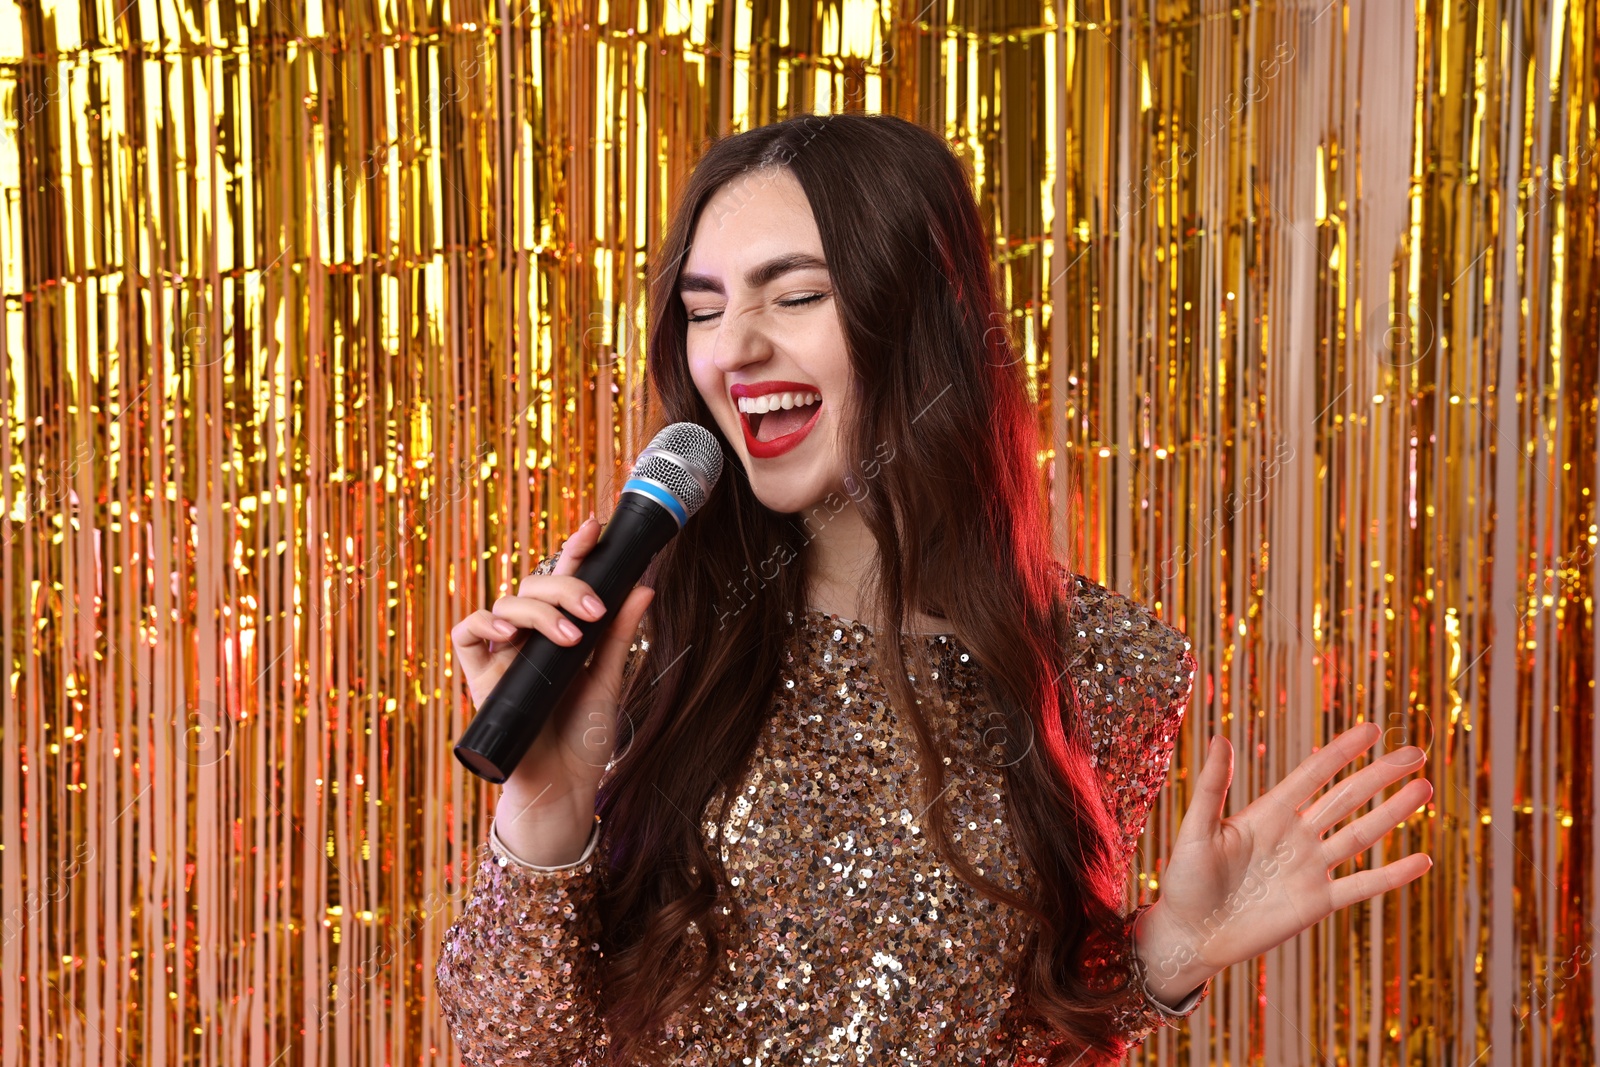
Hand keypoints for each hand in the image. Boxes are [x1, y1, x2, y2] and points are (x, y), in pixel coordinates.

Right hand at [450, 515, 653, 859]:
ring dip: (539, 610)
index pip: (565, 580)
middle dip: (566, 586)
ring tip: (571, 637)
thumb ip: (620, 634)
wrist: (564, 787)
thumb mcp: (610, 680)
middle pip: (536, 586)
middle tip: (595, 610)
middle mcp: (530, 637)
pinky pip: (467, 632)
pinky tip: (510, 633)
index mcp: (562, 632)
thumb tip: (644, 585)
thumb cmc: (585, 737)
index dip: (575, 551)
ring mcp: (503, 654)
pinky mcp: (478, 676)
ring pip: (508, 602)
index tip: (595, 527)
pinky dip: (486, 622)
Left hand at [1133, 722, 1432, 1004]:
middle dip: (1380, 775)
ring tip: (1424, 789)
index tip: (1373, 729)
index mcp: (1268, 812)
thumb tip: (1220, 739)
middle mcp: (1296, 835)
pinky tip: (1422, 860)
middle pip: (1346, 798)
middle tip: (1416, 753)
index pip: (1313, 774)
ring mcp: (1310, 868)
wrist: (1191, 933)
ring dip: (1393, 813)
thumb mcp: (1196, 830)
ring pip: (1361, 834)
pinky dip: (1392, 875)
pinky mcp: (1318, 902)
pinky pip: (1362, 886)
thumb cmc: (1185, 879)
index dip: (1342, 751)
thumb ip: (1212, 787)